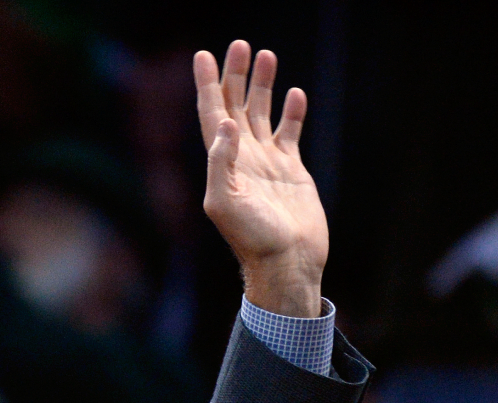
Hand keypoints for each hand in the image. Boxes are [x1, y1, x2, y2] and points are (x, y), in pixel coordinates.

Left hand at [193, 41, 326, 316]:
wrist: (286, 261)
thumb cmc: (253, 239)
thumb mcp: (225, 203)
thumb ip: (222, 163)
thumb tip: (227, 123)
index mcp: (222, 163)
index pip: (211, 114)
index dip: (207, 85)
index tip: (203, 56)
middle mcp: (242, 159)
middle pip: (235, 107)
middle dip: (235, 76)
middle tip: (239, 45)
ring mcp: (266, 163)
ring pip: (261, 114)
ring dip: (262, 86)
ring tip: (266, 55)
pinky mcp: (291, 170)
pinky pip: (289, 133)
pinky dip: (291, 113)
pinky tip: (294, 94)